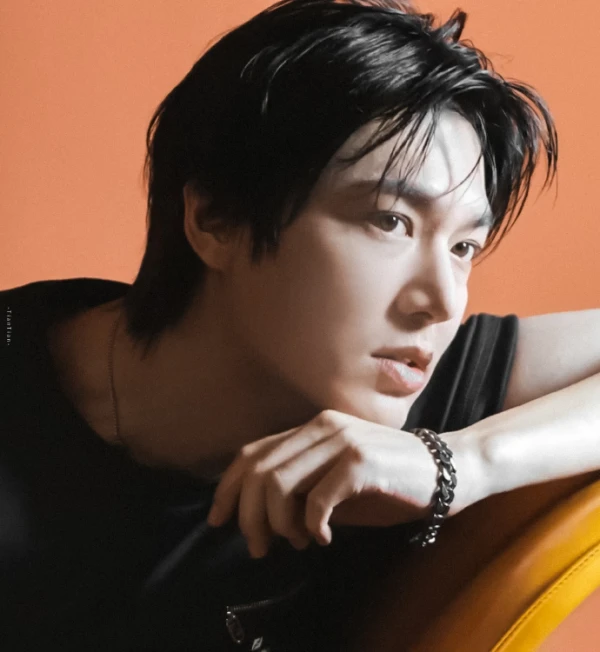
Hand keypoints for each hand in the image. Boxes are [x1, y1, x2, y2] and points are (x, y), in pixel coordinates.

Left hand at [206, 410, 481, 557]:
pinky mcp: (360, 461)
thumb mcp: (333, 481)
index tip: (218, 521)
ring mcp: (341, 440)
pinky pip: (317, 500)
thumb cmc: (386, 482)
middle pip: (259, 471)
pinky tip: (323, 538)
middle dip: (249, 517)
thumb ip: (299, 488)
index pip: (251, 453)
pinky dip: (312, 526)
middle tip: (259, 548)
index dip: (227, 489)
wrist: (443, 471)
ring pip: (280, 484)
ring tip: (298, 542)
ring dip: (280, 524)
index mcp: (310, 428)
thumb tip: (257, 518)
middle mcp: (321, 426)